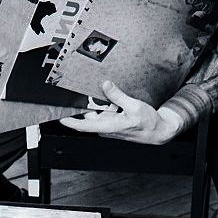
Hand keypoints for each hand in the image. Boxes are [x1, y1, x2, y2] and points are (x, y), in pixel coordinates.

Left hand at [60, 80, 182, 144]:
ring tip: (91, 89)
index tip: (59, 116)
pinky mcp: (113, 123)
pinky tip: (104, 95)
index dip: (70, 122)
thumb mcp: (134, 106)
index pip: (84, 126)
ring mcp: (109, 126)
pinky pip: (102, 114)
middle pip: (87, 116)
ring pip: (95, 114)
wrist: (158, 132)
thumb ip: (118, 96)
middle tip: (74, 90)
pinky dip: (101, 105)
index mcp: (109, 126)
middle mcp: (106, 128)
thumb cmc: (148, 122)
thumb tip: (105, 85)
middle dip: (80, 105)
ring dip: (92, 103)